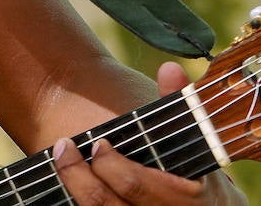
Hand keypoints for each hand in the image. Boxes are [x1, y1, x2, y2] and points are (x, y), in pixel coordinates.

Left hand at [51, 63, 246, 203]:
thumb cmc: (199, 173)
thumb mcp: (195, 144)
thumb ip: (179, 105)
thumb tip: (170, 67)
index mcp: (188, 202)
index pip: (135, 186)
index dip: (111, 165)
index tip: (97, 144)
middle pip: (107, 203)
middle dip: (81, 175)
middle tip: (65, 148)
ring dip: (74, 186)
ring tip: (61, 157)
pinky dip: (79, 198)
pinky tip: (68, 181)